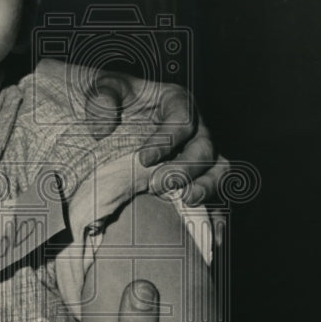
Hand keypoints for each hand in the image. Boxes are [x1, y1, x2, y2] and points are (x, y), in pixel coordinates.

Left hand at [84, 71, 228, 206]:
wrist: (116, 121)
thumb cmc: (114, 101)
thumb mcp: (104, 89)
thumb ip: (102, 99)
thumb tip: (102, 129)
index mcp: (177, 102)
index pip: (182, 119)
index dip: (167, 140)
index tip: (143, 159)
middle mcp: (196, 128)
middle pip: (203, 148)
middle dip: (183, 169)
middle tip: (155, 185)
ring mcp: (200, 154)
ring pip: (218, 170)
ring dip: (206, 188)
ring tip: (186, 201)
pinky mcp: (199, 177)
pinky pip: (217, 196)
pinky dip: (216, 214)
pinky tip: (211, 232)